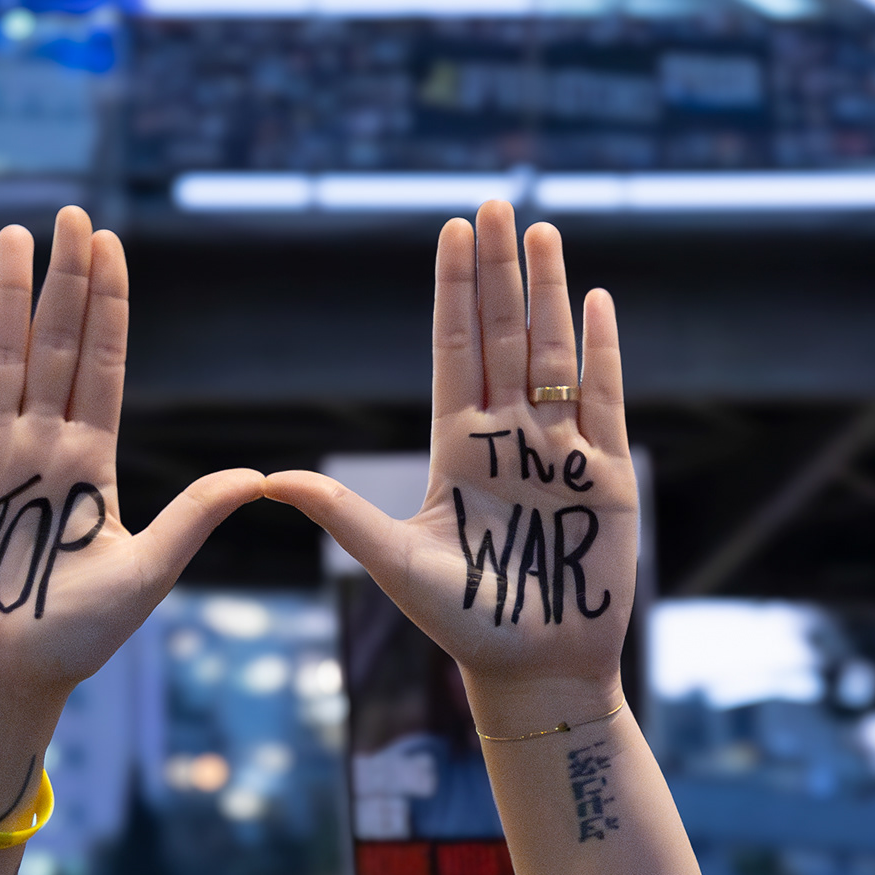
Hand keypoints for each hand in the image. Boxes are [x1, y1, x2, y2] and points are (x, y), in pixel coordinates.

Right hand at [0, 207, 261, 768]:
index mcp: (88, 467)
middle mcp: (38, 450)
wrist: (2, 683)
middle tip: (73, 214)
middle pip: (55, 348)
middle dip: (64, 282)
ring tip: (19, 236)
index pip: (101, 369)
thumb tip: (259, 477)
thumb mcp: (146, 573)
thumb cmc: (73, 640)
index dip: (108, 308)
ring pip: (3, 361)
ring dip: (11, 299)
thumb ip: (192, 517)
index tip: (113, 247)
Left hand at [267, 202, 635, 718]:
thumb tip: (267, 479)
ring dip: (546, 293)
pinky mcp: (607, 475)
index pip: (454, 353)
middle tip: (494, 204)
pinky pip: (605, 397)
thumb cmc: (464, 625)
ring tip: (540, 230)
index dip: (453, 293)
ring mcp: (559, 452)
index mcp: (458, 450)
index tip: (449, 231)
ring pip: (553, 354)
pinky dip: (600, 350)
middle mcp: (509, 439)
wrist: (535, 670)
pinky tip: (596, 300)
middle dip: (498, 272)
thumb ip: (340, 515)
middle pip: (503, 337)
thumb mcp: (394, 563)